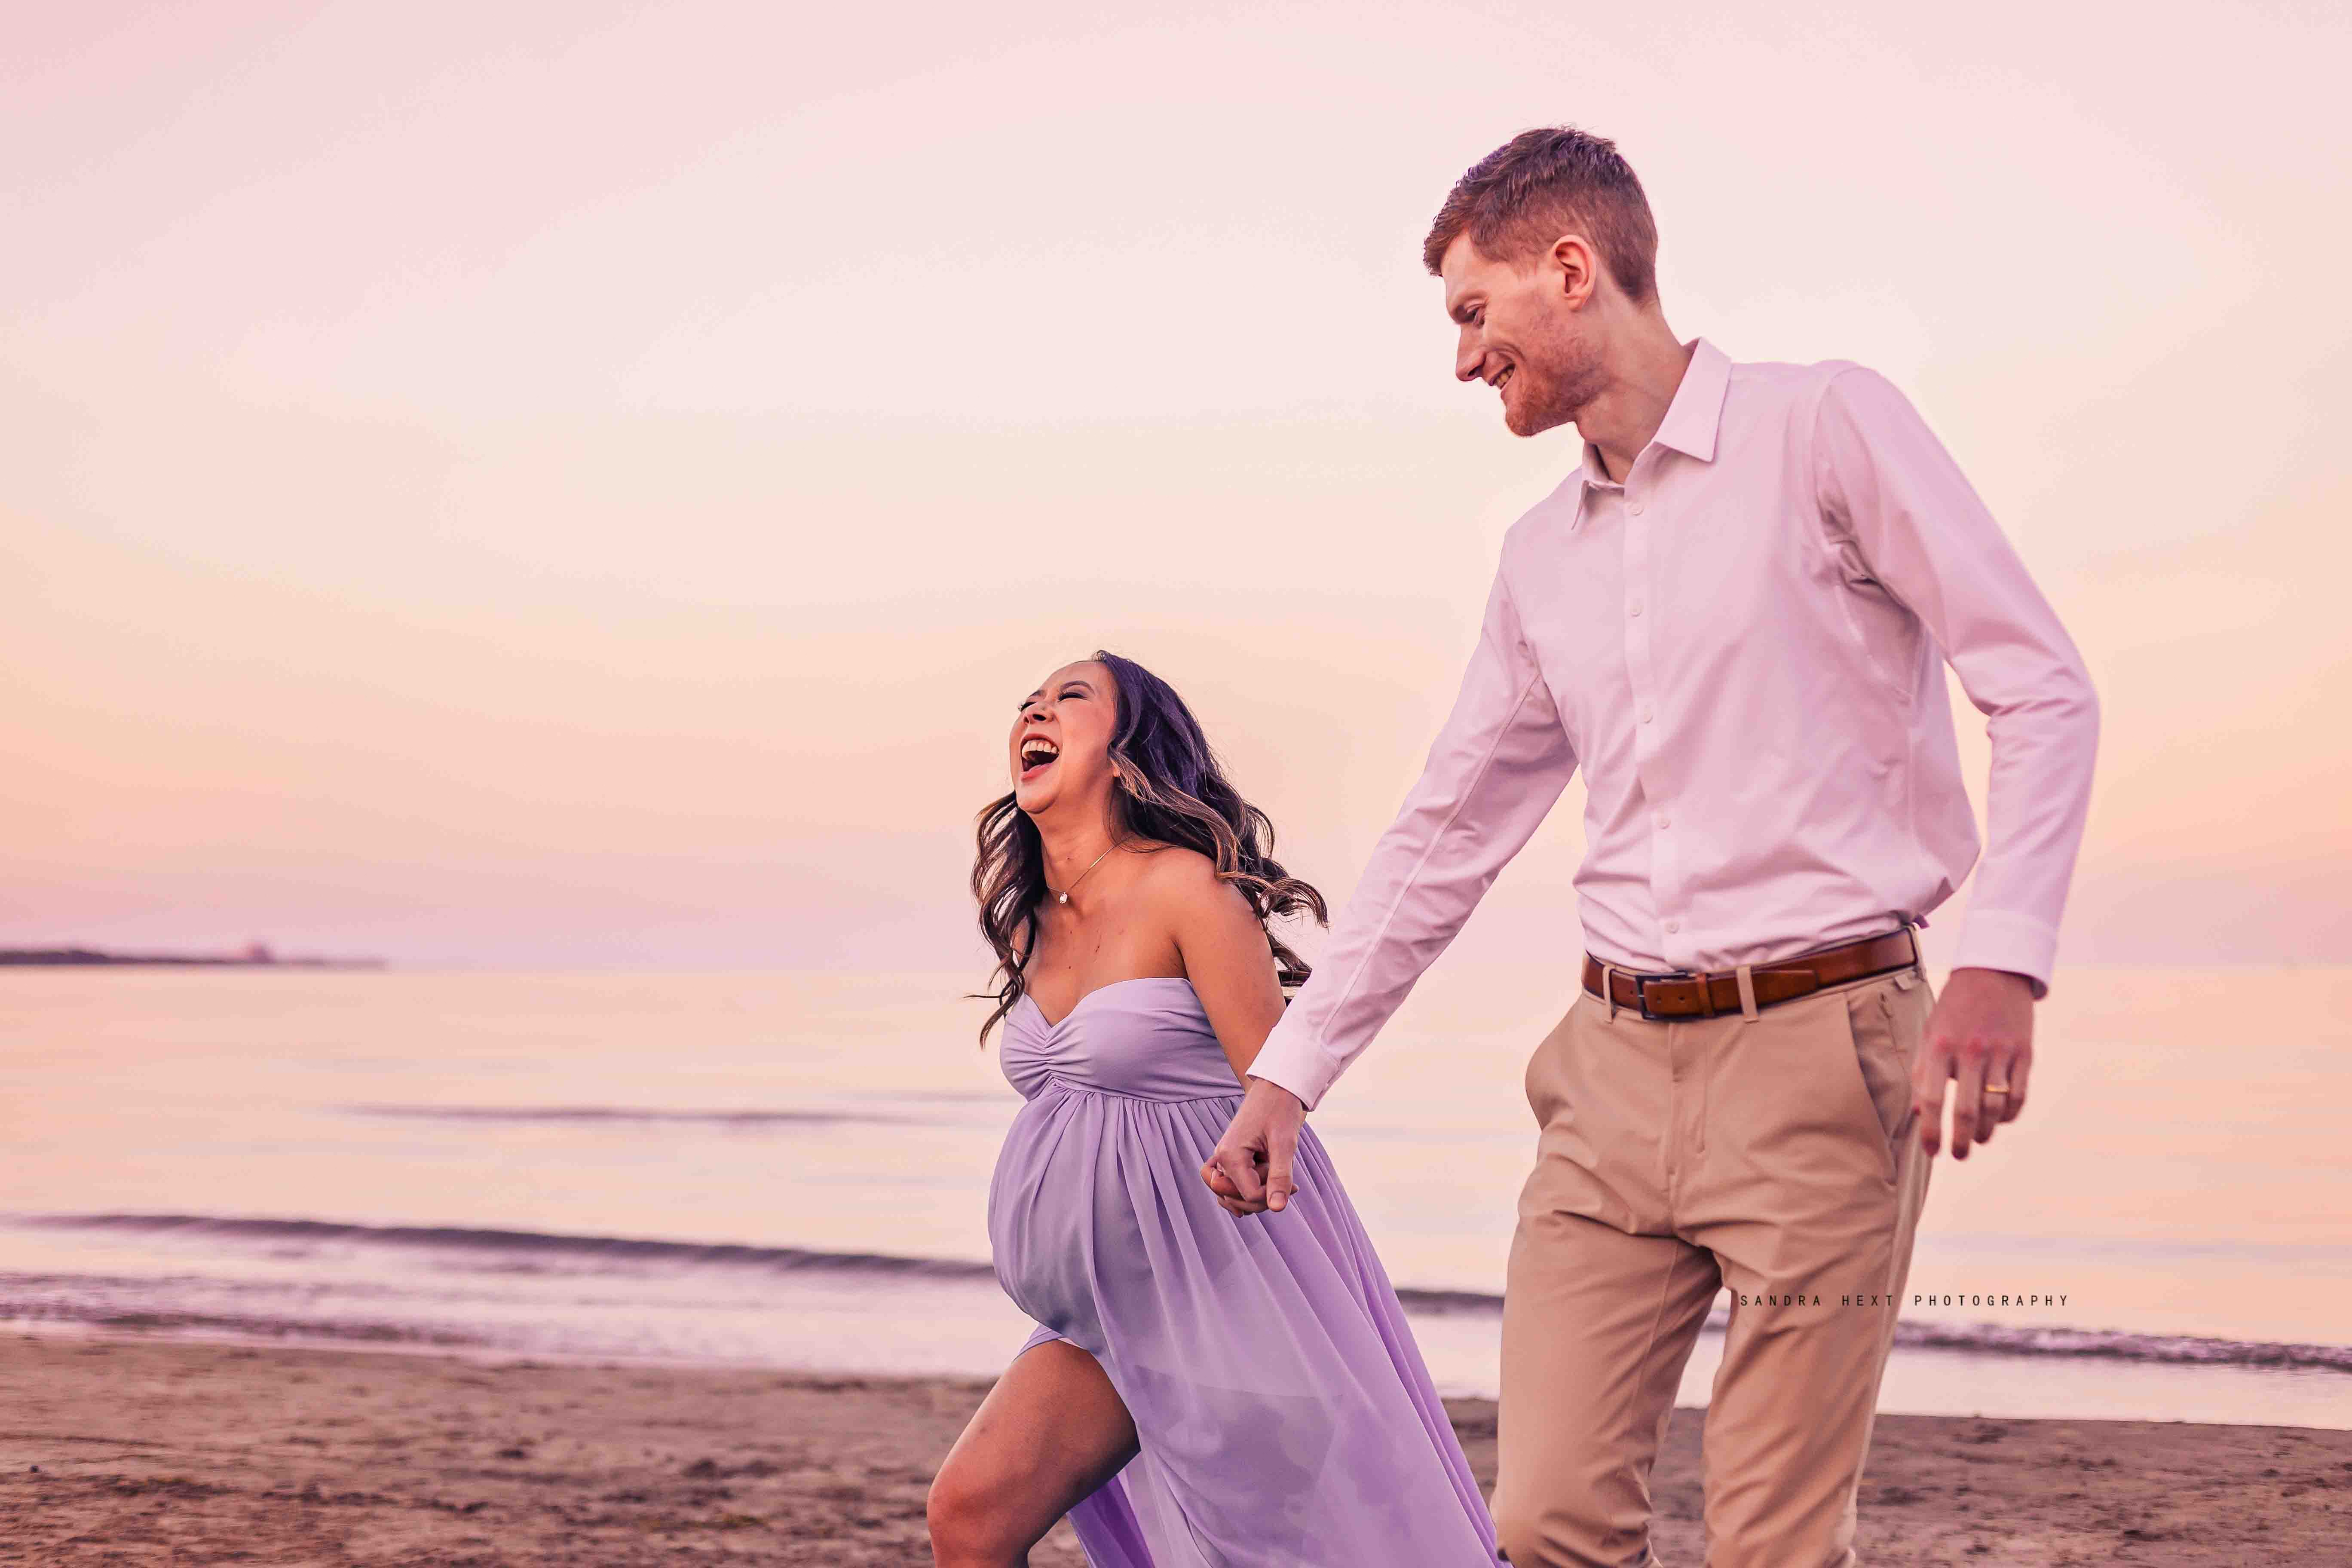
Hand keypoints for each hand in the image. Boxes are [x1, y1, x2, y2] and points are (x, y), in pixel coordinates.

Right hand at [1201, 1078, 1305, 1215]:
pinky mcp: (1230, 1158)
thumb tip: (1277, 1208)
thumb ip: (1280, 1176)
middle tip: (1283, 1176)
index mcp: (1230, 1155)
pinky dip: (1243, 1193)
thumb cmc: (1281, 1110)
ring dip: (1255, 1194)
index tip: (1291, 1181)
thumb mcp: (1285, 1143)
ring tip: (1274, 1177)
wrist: (1276, 1088)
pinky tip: (1265, 1191)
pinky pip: (1227, 1186)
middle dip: (1264, 1195)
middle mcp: (1220, 1158)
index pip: (1249, 1196)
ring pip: (1230, 1195)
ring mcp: (1223, 1158)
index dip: (1272, 1194)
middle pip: (1237, 1199)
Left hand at [1913, 967, 2035, 1160]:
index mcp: (1939, 1046)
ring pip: (1994, 1108)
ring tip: (1977, 1139)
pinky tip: (1999, 1120)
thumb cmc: (1954, 1010)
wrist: (1993, 974)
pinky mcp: (2024, 1054)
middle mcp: (1970, 1051)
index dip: (1930, 1130)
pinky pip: (2018, 1096)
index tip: (1931, 1152)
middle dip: (1960, 1140)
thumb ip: (1922, 1071)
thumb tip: (1918, 1113)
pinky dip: (2009, 1115)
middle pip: (1965, 1110)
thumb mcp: (1930, 1033)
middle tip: (1957, 1155)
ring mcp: (2000, 1053)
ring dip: (1984, 1131)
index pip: (1931, 1099)